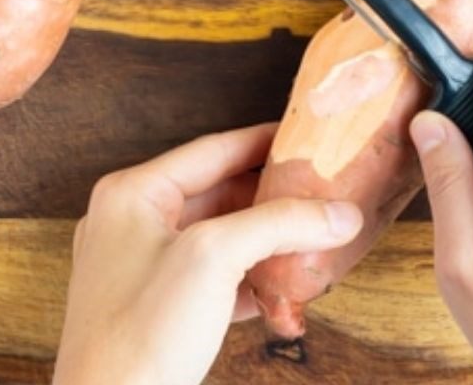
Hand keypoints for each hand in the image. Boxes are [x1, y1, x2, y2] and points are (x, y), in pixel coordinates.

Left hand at [52, 123, 362, 384]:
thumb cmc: (139, 336)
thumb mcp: (215, 257)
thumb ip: (280, 223)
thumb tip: (339, 213)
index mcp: (133, 194)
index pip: (212, 149)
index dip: (262, 140)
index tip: (302, 135)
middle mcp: (133, 223)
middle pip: (219, 192)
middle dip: (270, 195)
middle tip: (317, 187)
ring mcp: (143, 267)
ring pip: (219, 236)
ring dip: (263, 237)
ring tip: (310, 233)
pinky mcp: (157, 307)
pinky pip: (213, 275)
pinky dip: (249, 275)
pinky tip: (283, 284)